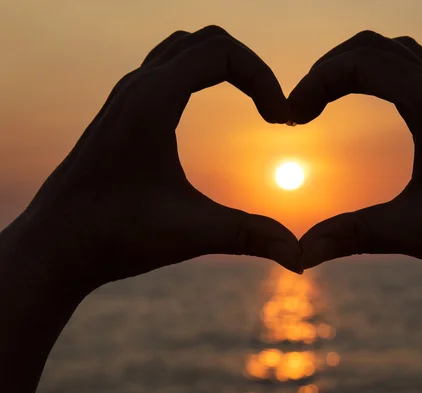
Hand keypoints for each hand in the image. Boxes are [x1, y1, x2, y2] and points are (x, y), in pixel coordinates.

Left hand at [11, 26, 301, 295]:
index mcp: (152, 100)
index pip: (221, 52)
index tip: (281, 120)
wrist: (54, 248)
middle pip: (206, 40)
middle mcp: (135, 87)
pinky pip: (165, 69)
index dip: (263, 78)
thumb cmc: (114, 236)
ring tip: (253, 104)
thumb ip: (250, 236)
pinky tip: (210, 110)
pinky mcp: (121, 113)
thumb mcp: (191, 233)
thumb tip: (301, 258)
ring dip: (224, 66)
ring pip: (183, 49)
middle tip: (273, 110)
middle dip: (250, 67)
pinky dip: (199, 75)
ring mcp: (125, 97)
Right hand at [291, 31, 421, 280]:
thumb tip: (299, 254)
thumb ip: (353, 236)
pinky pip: (411, 71)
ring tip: (323, 101)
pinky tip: (368, 106)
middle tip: (298, 109)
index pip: (359, 63)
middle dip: (326, 70)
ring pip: (393, 53)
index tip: (289, 119)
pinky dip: (377, 75)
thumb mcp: (414, 232)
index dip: (314, 83)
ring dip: (352, 67)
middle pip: (371, 46)